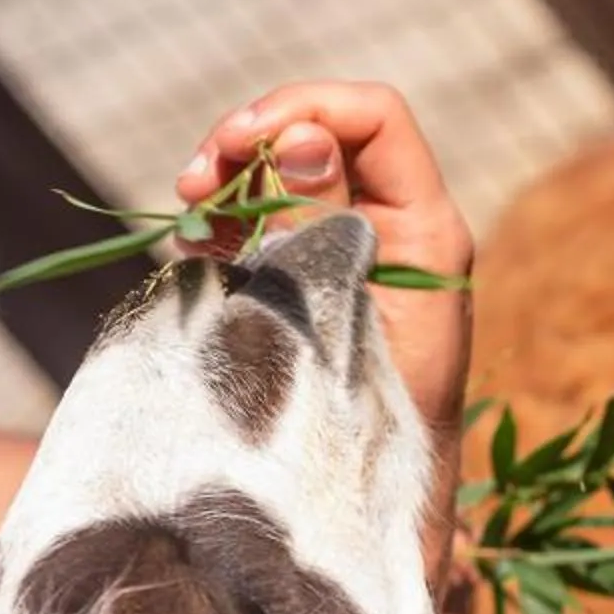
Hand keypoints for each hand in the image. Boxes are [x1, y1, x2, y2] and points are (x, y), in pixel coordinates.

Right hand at [178, 84, 475, 613]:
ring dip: (229, 174)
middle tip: (195, 174)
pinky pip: (267, 218)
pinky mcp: (313, 276)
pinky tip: (195, 246)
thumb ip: (319, 225)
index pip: (376, 117)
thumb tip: (305, 138)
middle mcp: (397, 227)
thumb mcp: (340, 316)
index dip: (306, 108)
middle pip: (322, 131)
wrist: (373, 505)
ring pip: (287, 170)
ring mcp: (352, 248)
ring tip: (187, 202)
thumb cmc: (370, 425)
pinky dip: (224, 217)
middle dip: (251, 137)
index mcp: (426, 231)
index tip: (244, 143)